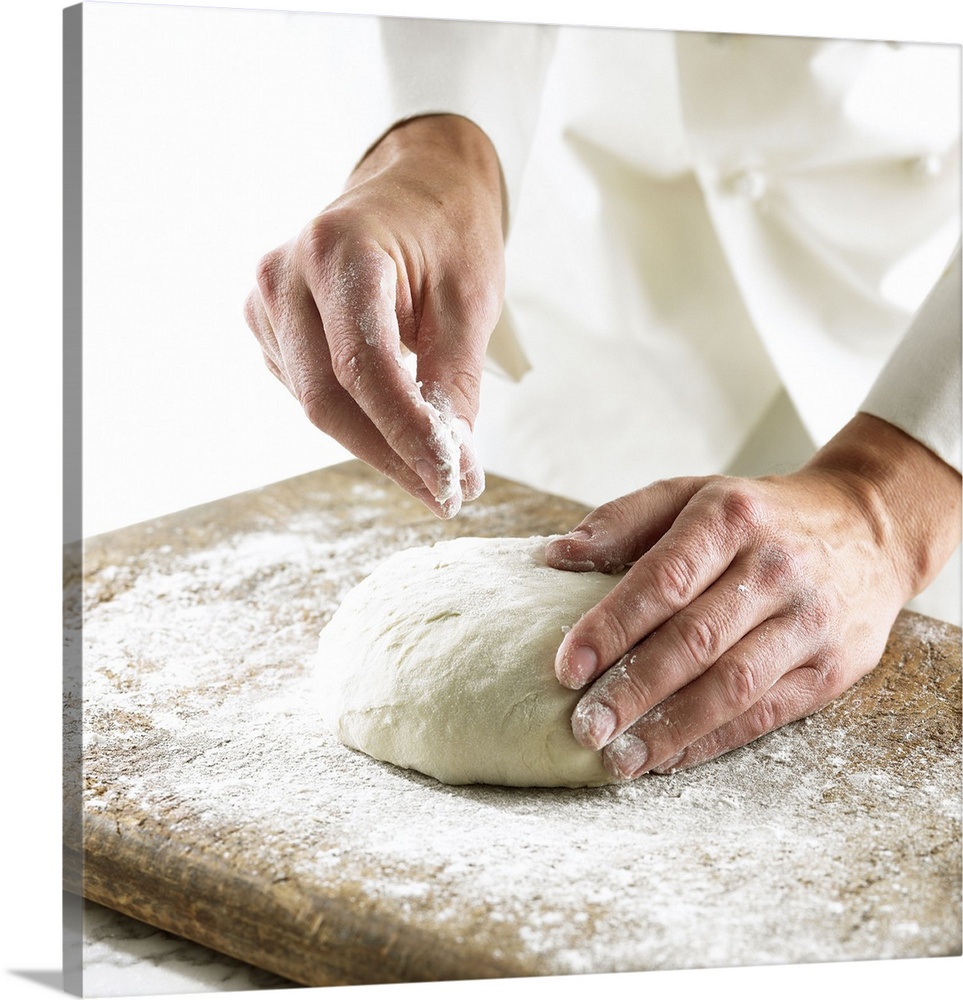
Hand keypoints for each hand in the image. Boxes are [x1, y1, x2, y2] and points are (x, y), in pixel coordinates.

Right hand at [244, 115, 504, 517]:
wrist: (414, 185)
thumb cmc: (447, 231)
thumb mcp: (469, 299)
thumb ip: (455, 380)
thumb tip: (452, 462)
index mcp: (338, 251)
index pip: (364, 368)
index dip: (406, 434)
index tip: (451, 482)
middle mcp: (285, 274)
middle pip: (327, 397)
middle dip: (390, 456)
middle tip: (447, 494)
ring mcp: (266, 300)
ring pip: (315, 403)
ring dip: (374, 446)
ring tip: (433, 468)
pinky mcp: (267, 323)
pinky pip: (306, 390)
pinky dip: (354, 420)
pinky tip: (394, 427)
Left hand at [546, 414, 961, 777]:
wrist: (868, 528)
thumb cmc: (758, 516)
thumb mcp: (691, 495)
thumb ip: (621, 521)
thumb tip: (553, 556)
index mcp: (729, 518)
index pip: (664, 579)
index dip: (612, 626)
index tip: (566, 667)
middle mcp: (774, 568)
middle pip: (695, 640)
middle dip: (633, 690)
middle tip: (584, 727)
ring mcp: (809, 621)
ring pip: (733, 685)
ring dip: (671, 728)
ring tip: (619, 759)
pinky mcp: (833, 667)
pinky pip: (766, 713)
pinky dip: (712, 740)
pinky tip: (669, 757)